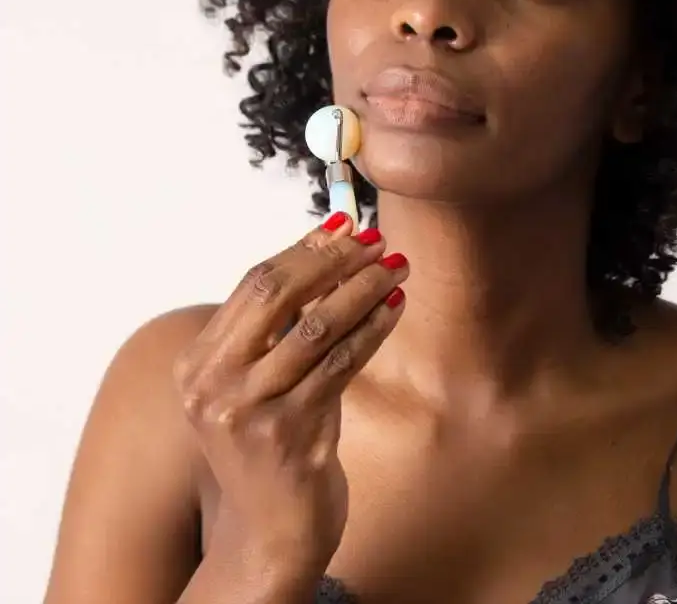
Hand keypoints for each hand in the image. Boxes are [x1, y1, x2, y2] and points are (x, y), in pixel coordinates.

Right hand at [172, 215, 406, 576]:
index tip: (345, 225)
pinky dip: (373, 328)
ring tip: (397, 267)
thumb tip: (332, 251)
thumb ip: (278, 329)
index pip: (254, 284)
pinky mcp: (288, 435)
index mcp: (198, 364)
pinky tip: (396, 307)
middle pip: (276, 294)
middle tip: (377, 241)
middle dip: (332, 259)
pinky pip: (341, 364)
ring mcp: (247, 412)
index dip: (304, 249)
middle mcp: (212, 385)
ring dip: (362, 288)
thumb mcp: (259, 383)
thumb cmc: (274, 443)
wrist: (270, 532)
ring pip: (316, 326)